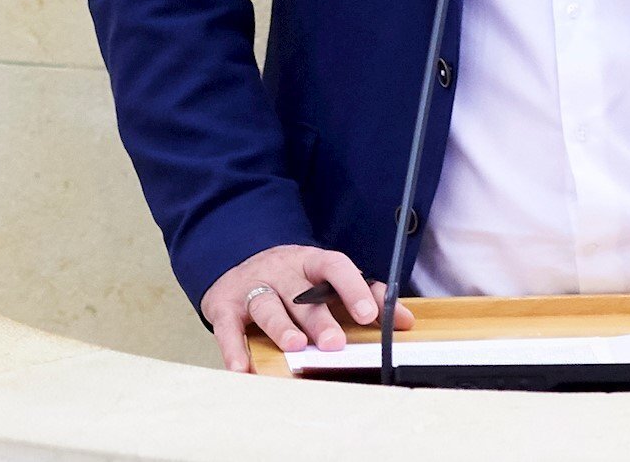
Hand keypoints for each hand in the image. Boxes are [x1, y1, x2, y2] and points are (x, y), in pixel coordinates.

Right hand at [200, 245, 414, 371]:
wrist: (237, 259)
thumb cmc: (293, 279)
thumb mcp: (325, 279)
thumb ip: (365, 296)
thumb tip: (405, 321)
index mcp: (311, 263)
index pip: (335, 266)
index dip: (352, 288)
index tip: (366, 314)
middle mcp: (282, 271)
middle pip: (301, 294)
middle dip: (318, 319)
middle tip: (334, 343)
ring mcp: (252, 286)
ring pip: (267, 305)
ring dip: (281, 327)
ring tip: (295, 347)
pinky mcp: (224, 305)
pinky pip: (228, 327)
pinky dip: (233, 349)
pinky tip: (243, 369)